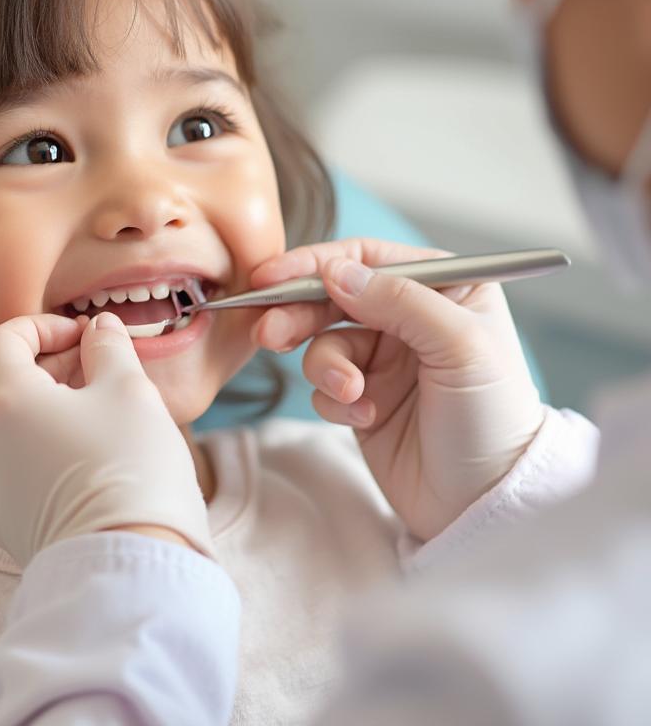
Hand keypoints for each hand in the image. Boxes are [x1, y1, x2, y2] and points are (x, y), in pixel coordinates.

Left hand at [0, 311, 213, 565]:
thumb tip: (100, 328)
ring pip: (14, 431)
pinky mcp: (7, 525)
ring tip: (103, 418)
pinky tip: (92, 461)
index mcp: (6, 403)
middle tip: (104, 371)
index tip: (80, 334)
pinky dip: (47, 452)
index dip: (39, 327)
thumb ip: (109, 348)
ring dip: (51, 412)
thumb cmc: (132, 470)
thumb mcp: (130, 391)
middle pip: (7, 387)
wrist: (128, 571)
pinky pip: (20, 471)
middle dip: (55, 369)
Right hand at [249, 238, 544, 540]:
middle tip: (268, 334)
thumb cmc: (493, 418)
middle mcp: (410, 316)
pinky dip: (335, 400)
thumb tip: (334, 271)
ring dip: (326, 368)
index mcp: (443, 287)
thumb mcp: (459, 345)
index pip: (367, 257)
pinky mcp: (363, 398)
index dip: (315, 263)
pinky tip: (365, 418)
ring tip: (349, 395)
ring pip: (323, 342)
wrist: (487, 504)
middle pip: (332, 296)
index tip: (273, 278)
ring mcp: (385, 358)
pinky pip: (324, 386)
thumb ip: (398, 299)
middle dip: (298, 314)